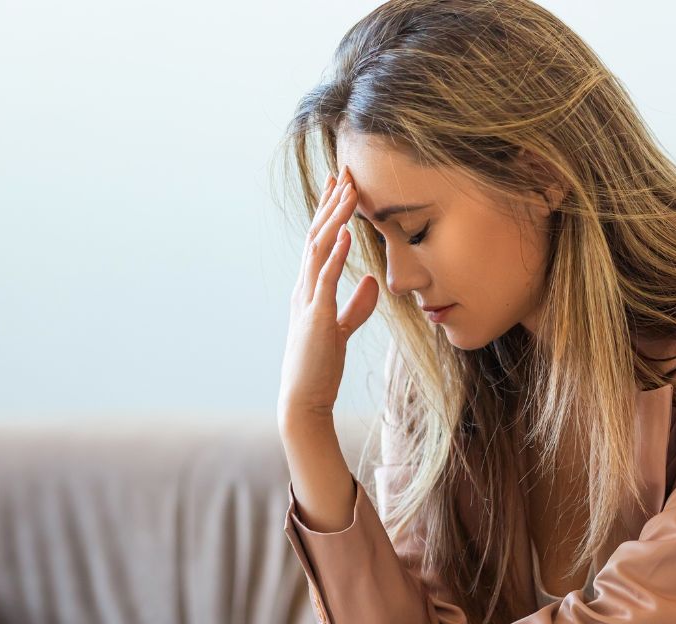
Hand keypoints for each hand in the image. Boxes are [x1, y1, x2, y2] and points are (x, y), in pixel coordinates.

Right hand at [277, 166, 379, 426]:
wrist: (304, 399)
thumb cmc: (320, 366)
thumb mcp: (342, 329)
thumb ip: (356, 305)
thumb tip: (371, 281)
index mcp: (308, 290)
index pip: (319, 241)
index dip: (329, 211)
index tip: (340, 184)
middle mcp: (303, 288)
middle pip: (316, 235)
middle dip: (331, 203)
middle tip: (344, 171)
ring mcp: (307, 301)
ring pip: (320, 249)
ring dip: (335, 218)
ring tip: (349, 191)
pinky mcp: (318, 318)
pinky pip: (326, 279)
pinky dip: (336, 253)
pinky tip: (346, 232)